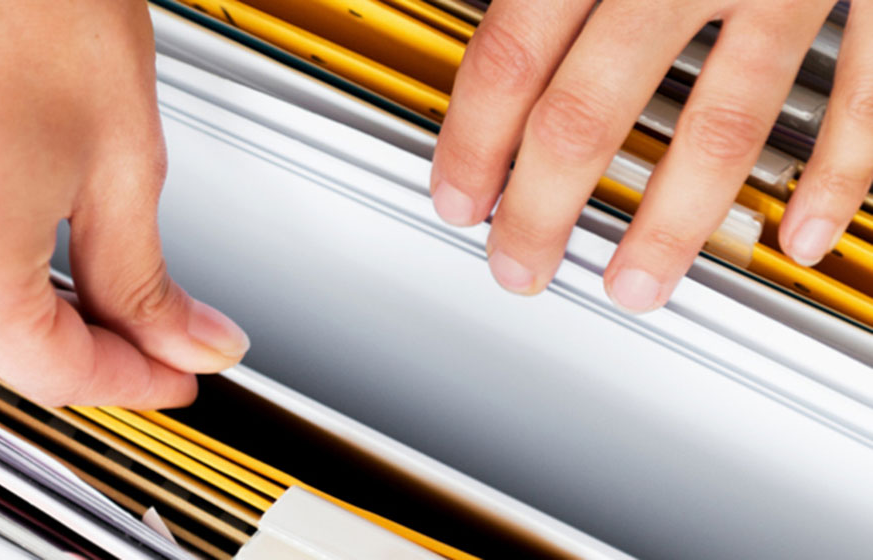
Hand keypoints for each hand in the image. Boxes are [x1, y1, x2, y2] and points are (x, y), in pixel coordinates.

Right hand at [0, 0, 248, 407]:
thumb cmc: (36, 1)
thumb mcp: (121, 162)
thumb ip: (146, 283)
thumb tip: (189, 344)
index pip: (60, 376)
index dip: (132, 383)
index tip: (170, 376)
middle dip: (77, 331)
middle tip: (143, 314)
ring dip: (4, 274)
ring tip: (56, 220)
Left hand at [432, 0, 870, 311]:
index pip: (515, 49)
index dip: (474, 138)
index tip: (455, 199)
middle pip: (594, 107)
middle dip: (545, 208)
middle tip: (517, 269)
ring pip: (724, 122)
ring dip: (672, 222)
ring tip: (634, 286)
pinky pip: (869, 92)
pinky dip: (839, 173)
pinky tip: (797, 235)